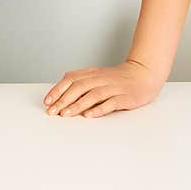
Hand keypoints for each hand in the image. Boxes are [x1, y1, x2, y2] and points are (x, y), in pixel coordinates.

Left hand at [42, 60, 164, 118]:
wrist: (144, 74)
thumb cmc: (118, 79)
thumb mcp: (97, 76)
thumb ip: (81, 83)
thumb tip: (62, 96)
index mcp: (92, 74)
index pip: (70, 79)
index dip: (57, 90)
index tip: (47, 101)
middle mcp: (101, 79)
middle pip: (79, 87)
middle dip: (63, 100)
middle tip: (52, 111)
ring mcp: (113, 88)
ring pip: (92, 95)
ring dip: (77, 105)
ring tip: (66, 114)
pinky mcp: (125, 97)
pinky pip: (110, 103)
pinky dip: (99, 109)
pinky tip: (89, 115)